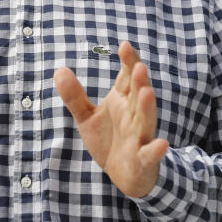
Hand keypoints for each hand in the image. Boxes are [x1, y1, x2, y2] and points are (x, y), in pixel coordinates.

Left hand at [53, 41, 168, 197]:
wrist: (124, 175)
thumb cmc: (109, 140)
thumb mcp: (87, 117)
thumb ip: (75, 96)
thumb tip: (59, 70)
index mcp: (123, 102)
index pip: (127, 78)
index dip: (129, 62)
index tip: (125, 46)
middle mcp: (134, 116)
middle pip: (138, 96)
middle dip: (139, 81)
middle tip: (139, 66)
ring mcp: (140, 137)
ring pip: (145, 120)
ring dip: (147, 107)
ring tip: (148, 93)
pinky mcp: (142, 159)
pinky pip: (149, 154)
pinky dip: (155, 150)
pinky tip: (161, 144)